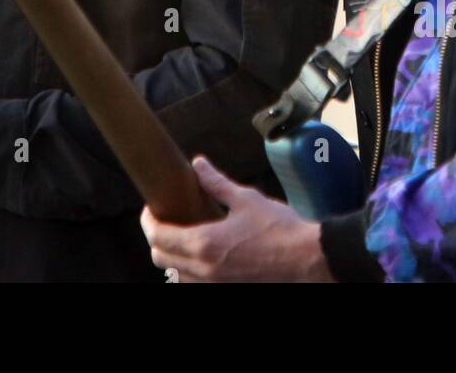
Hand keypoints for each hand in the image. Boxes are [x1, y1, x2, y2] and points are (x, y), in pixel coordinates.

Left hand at [140, 157, 332, 282]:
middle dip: (156, 239)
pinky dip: (190, 273)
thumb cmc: (280, 229)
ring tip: (183, 239)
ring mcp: (215, 286)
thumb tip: (198, 165)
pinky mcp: (228, 291)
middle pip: (160, 259)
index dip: (148, 221)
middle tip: (164, 222)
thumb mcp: (246, 199)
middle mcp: (204, 270)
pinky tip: (202, 258)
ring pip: (176, 277)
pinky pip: (195, 285)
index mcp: (204, 244)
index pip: (158, 237)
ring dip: (172, 258)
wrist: (308, 260)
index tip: (151, 209)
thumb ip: (216, 183)